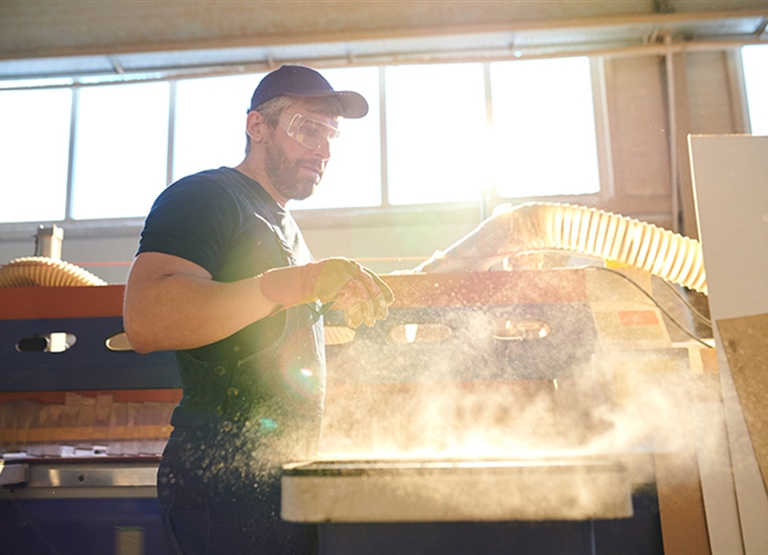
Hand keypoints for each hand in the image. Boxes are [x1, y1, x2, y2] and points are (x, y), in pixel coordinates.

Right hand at [260, 258, 393, 326]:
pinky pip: (349, 299)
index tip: (391, 300)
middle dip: (377, 302)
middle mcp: (348, 266)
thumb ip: (353, 290)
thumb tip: (372, 299)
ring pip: (361, 292)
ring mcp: (341, 273)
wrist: (298, 283)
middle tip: (382, 316)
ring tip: (370, 323)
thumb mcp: (339, 287)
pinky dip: (353, 311)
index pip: (371, 275)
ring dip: (366, 310)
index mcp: (351, 265)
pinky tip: (355, 322)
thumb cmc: (320, 286)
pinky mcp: (335, 283)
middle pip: (369, 284)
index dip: (382, 288)